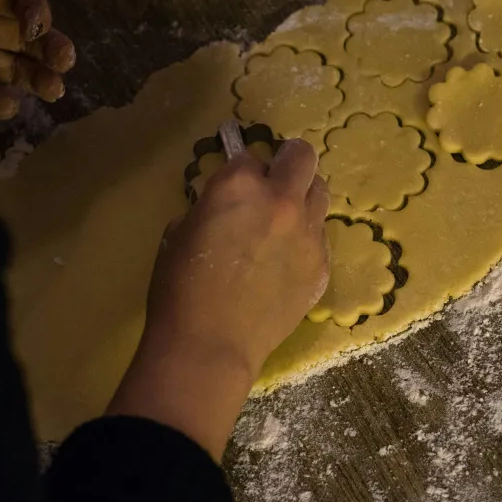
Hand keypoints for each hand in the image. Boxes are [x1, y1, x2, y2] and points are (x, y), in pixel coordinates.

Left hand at [0, 0, 75, 118]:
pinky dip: (1, 104)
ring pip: (13, 71)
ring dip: (37, 78)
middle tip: (64, 64)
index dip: (36, 15)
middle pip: (24, 40)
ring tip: (52, 90)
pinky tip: (6, 103)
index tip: (35, 29)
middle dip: (50, 50)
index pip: (18, 4)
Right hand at [107, 139, 330, 459]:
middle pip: (302, 157)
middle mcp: (282, 199)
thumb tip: (223, 208)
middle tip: (275, 179)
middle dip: (288, 161)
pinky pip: (320, 237)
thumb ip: (208, 208)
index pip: (248, 156)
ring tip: (285, 220)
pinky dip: (305, 239)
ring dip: (303, 197)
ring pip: (320, 194)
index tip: (235, 183)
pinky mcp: (321, 265)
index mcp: (238, 185)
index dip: (240, 169)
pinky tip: (285, 262)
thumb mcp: (179, 233)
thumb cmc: (180, 289)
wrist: (210, 345)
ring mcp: (308, 233)